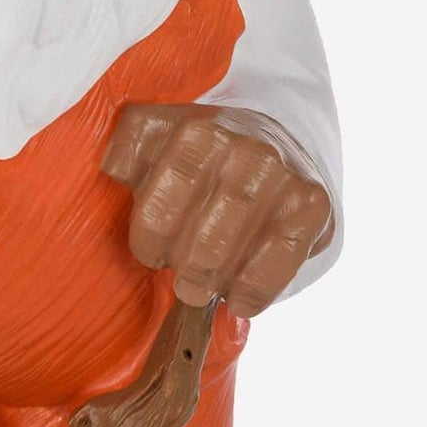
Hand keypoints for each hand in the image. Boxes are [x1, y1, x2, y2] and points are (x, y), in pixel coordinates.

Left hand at [101, 104, 333, 317]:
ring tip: (204, 287)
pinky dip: (251, 290)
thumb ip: (131, 149)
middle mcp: (243, 147)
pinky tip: (239, 297)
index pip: (161, 198)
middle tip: (181, 276)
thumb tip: (114, 166)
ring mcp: (281, 176)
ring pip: (231, 251)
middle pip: (199, 236)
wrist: (280, 146)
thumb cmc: (207, 158)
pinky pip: (277, 264)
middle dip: (183, 266)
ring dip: (211, 280)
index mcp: (197, 129)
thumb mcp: (162, 141)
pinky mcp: (312, 205)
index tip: (151, 252)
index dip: (149, 235)